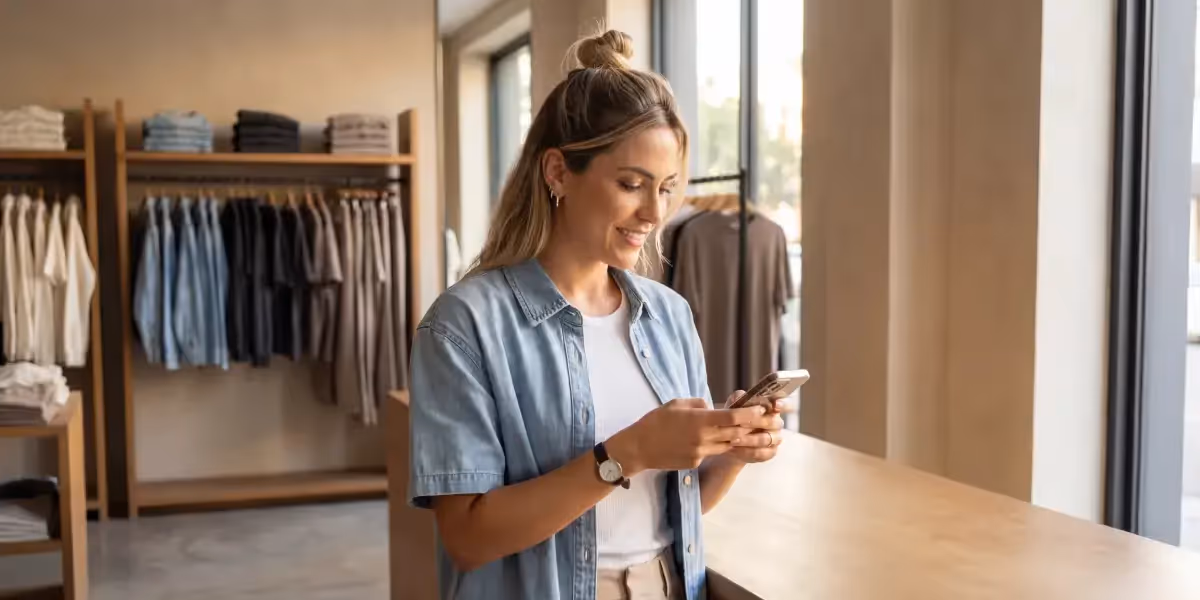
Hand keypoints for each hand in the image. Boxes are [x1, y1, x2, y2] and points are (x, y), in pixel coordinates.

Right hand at [606, 398, 776, 474]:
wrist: (639, 447)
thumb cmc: (656, 421)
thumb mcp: (677, 404)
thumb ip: (699, 404)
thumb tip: (713, 407)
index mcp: (700, 420)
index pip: (733, 416)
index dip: (751, 413)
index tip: (762, 409)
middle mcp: (703, 438)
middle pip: (736, 433)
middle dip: (756, 428)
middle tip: (772, 423)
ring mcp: (700, 452)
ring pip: (728, 444)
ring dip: (742, 439)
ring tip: (759, 434)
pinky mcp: (695, 462)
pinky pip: (712, 452)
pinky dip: (718, 446)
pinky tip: (720, 442)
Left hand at [725, 391, 787, 463]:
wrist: (731, 442)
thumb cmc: (736, 420)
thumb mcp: (733, 407)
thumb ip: (738, 399)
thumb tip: (740, 395)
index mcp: (770, 408)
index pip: (783, 404)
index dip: (782, 404)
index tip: (776, 405)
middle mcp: (776, 423)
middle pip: (773, 422)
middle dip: (756, 422)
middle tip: (740, 425)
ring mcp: (775, 438)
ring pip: (766, 439)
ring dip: (748, 439)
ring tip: (733, 440)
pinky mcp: (770, 452)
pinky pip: (762, 453)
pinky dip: (747, 452)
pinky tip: (735, 450)